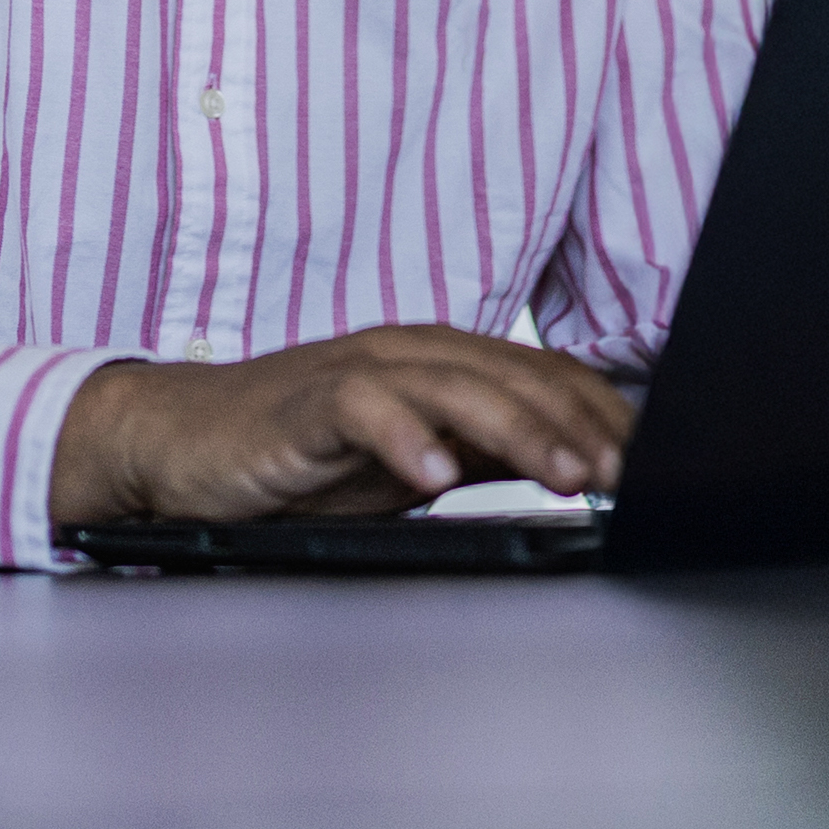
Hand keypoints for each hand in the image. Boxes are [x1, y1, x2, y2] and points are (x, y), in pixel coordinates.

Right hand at [51, 326, 635, 526]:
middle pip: (513, 376)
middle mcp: (408, 352)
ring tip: (564, 474)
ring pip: (454, 385)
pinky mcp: (305, 401)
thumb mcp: (411, 461)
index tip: (646, 465)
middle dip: (578, 427)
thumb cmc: (301, 453)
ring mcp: (358, 370)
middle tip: (622, 476)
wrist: (182, 440)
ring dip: (517, 430)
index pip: (542, 375)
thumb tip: (575, 467)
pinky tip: (435, 477)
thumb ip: (484, 453)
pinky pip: (364, 408)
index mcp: (441, 361)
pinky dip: (404, 438)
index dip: (599, 416)